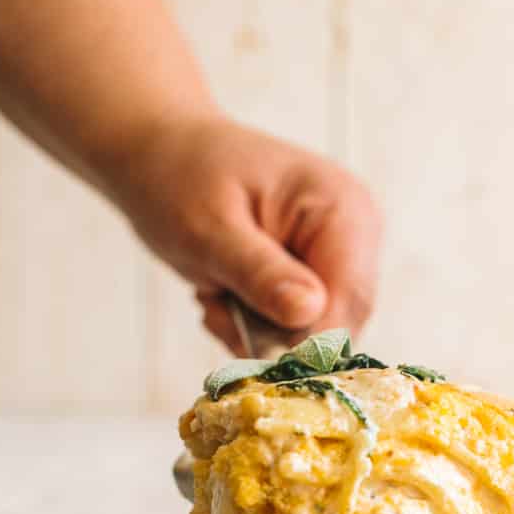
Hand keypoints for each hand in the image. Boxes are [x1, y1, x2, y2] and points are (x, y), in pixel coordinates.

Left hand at [116, 114, 382, 352]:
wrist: (160, 157)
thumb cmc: (179, 178)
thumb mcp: (209, 229)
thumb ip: (259, 273)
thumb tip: (309, 314)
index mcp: (341, 208)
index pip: (348, 299)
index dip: (306, 341)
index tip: (253, 357)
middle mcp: (354, 232)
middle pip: (339, 323)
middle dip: (276, 335)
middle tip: (217, 310)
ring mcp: (337, 255)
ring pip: (315, 332)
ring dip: (259, 330)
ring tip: (216, 294)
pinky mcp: (317, 273)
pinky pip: (299, 327)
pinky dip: (256, 325)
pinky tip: (226, 292)